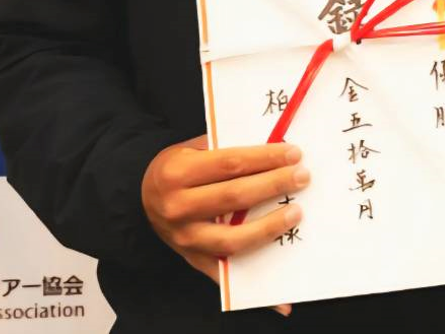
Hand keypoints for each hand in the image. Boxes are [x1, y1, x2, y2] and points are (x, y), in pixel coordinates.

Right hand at [141, 134, 309, 316]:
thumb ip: (225, 147)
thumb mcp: (190, 149)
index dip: (265, 158)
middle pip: (235, 197)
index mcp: (176, 173)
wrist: (142, 198)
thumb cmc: (176, 169)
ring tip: (296, 213)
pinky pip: (227, 277)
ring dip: (269, 227)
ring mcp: (186, 239)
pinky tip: (282, 298)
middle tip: (302, 177)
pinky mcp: (194, 261)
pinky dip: (255, 288)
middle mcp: (178, 208)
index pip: (230, 164)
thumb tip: (274, 146)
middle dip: (274, 185)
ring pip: (233, 239)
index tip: (293, 153)